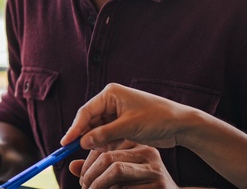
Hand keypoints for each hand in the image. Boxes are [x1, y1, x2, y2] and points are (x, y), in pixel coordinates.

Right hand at [61, 83, 203, 152]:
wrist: (180, 124)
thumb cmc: (157, 118)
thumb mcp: (129, 127)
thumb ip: (103, 134)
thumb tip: (82, 142)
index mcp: (111, 94)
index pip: (86, 112)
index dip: (74, 128)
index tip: (65, 142)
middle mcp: (111, 101)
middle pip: (89, 120)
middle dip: (85, 136)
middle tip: (76, 151)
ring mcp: (117, 112)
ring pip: (97, 129)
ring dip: (96, 141)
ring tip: (99, 151)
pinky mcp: (123, 123)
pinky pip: (107, 134)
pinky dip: (105, 143)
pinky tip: (107, 149)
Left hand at [69, 141, 176, 188]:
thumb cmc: (139, 188)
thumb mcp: (117, 177)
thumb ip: (96, 170)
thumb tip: (71, 166)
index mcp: (136, 146)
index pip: (104, 148)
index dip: (87, 165)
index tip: (81, 180)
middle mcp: (148, 153)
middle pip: (108, 158)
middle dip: (90, 176)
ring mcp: (155, 169)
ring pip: (115, 171)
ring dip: (99, 185)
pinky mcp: (159, 185)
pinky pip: (126, 188)